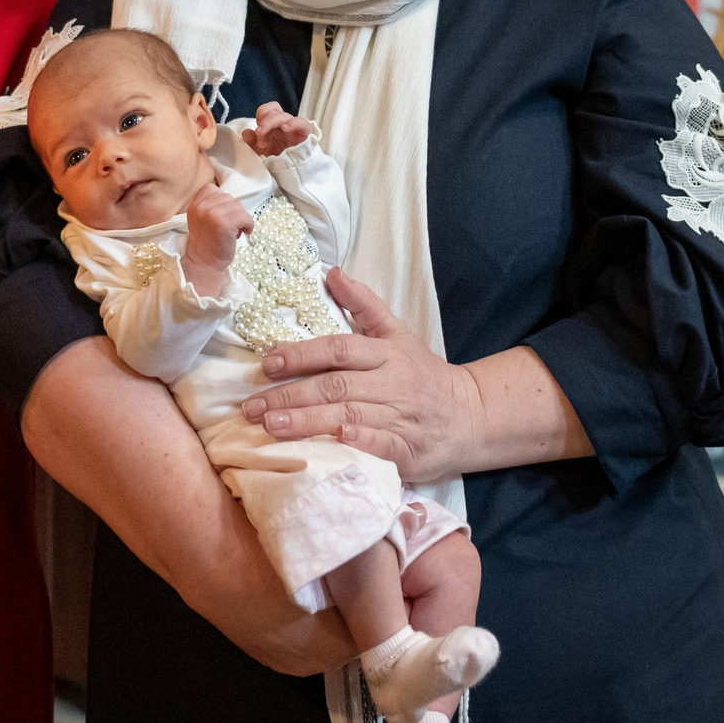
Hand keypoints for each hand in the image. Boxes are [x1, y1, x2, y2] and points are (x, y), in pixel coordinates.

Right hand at [183, 184, 252, 292]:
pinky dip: (248, 225)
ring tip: (233, 232)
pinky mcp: (224, 223)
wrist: (205, 263)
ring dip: (240, 219)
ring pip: (238, 206)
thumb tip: (231, 199)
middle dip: (232, 212)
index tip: (222, 216)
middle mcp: (201, 207)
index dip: (222, 202)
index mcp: (194, 204)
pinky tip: (243, 233)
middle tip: (228, 227)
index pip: (213, 189)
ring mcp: (212, 214)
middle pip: (228, 198)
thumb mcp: (202, 218)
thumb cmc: (208, 241)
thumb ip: (211, 205)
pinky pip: (245, 217)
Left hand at [239, 268, 482, 483]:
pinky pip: (382, 444)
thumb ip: (364, 305)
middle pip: (336, 385)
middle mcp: (391, 382)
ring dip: (309, 421)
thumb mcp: (397, 334)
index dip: (302, 355)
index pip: (339, 348)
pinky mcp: (409, 449)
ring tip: (272, 427)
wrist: (469, 416)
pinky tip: (335, 440)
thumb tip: (332, 273)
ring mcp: (400, 416)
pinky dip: (359, 440)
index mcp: (385, 353)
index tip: (267, 364)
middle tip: (254, 406)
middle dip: (292, 394)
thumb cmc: (421, 375)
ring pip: (350, 415)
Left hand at [242, 101, 316, 157]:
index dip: (261, 115)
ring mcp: (294, 129)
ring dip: (272, 124)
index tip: (257, 131)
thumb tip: (246, 133)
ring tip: (265, 142)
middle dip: (264, 122)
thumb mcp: (259, 154)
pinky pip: (302, 123)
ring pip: (284, 116)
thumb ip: (251, 143)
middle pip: (274, 111)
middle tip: (259, 136)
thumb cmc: (275, 162)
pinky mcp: (305, 134)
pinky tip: (285, 128)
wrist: (289, 174)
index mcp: (273, 126)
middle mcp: (283, 124)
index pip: (267, 110)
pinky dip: (293, 123)